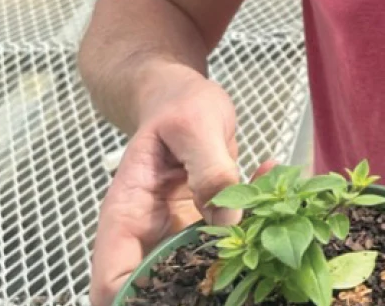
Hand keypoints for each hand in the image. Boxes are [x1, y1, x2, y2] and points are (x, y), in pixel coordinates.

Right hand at [88, 68, 274, 305]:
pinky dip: (255, 234)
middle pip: (157, 291)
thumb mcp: (194, 125)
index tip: (180, 298)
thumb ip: (210, 170)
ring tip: (268, 239)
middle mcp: (148, 237)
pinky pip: (231, 247)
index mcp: (128, 217)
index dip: (135, 301)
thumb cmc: (176, 106)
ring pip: (200, 277)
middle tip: (242, 274)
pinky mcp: (207, 231)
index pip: (112, 283)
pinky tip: (272, 198)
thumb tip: (227, 218)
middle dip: (195, 294)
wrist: (184, 99)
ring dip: (235, 266)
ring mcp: (178, 238)